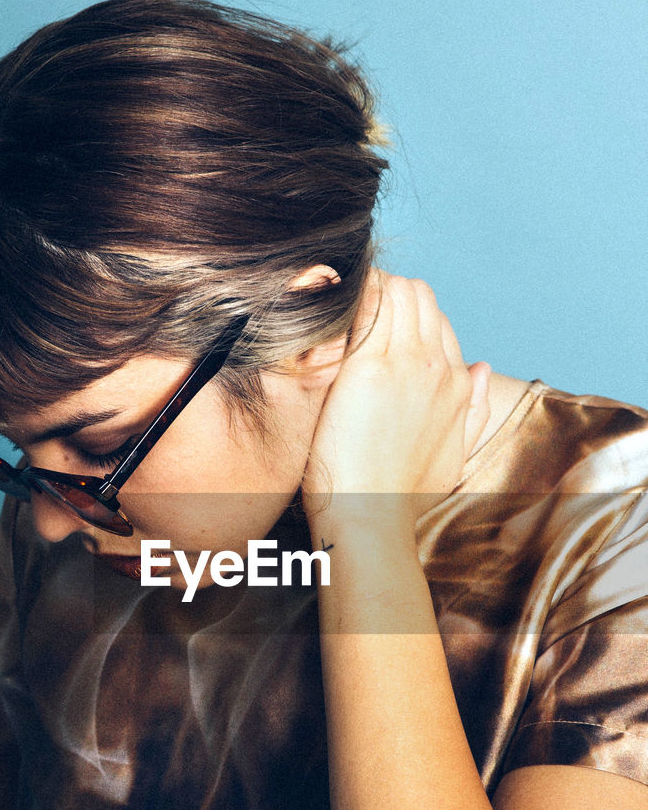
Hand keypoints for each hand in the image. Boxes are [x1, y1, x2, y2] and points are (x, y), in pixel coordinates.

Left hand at [302, 270, 490, 525]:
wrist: (371, 519)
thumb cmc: (401, 497)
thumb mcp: (454, 456)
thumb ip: (474, 411)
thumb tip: (482, 367)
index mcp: (459, 385)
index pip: (436, 320)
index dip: (403, 317)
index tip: (371, 328)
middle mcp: (439, 367)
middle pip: (419, 295)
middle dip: (385, 294)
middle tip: (348, 313)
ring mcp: (408, 363)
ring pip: (398, 290)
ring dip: (366, 291)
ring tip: (334, 310)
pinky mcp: (370, 367)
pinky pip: (368, 303)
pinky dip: (350, 296)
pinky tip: (326, 310)